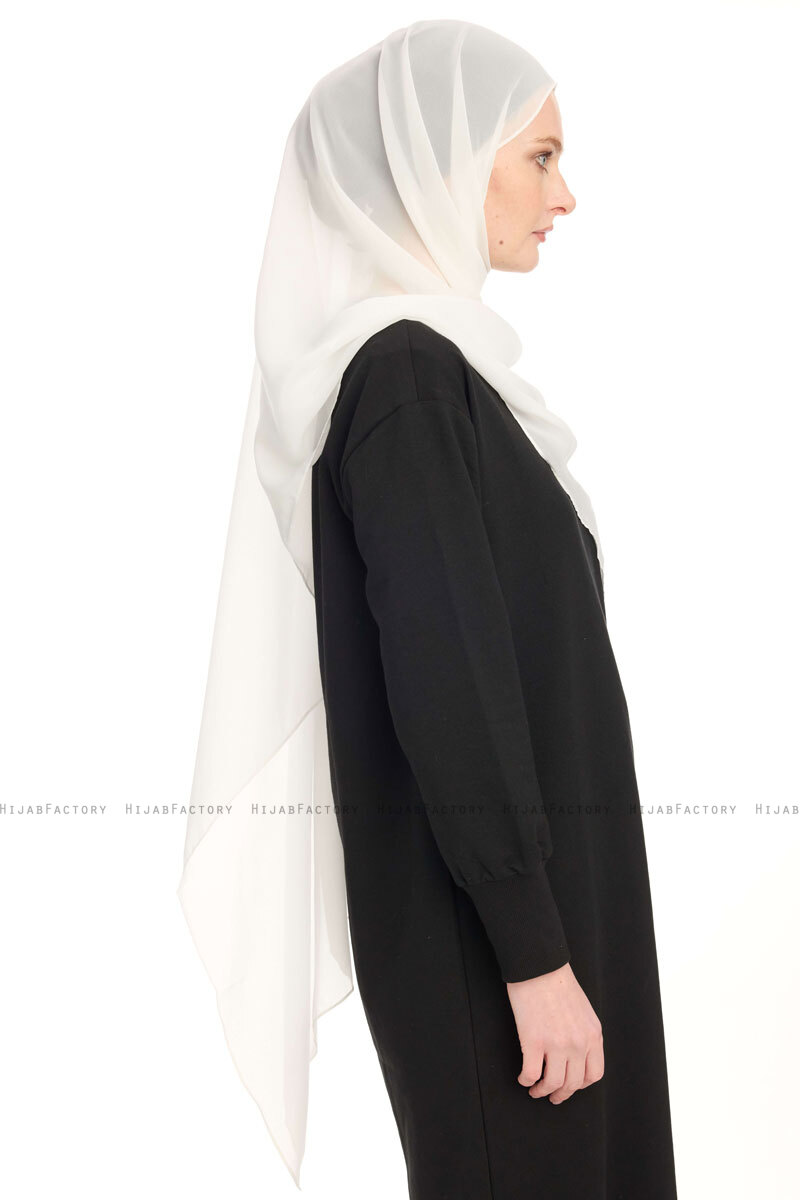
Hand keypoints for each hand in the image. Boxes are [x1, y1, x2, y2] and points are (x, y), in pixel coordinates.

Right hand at [506, 962, 603, 1103]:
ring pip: (552, 1083)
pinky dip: (526, 1080)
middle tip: (552, 1096)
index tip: (571, 1086)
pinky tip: (523, 1078)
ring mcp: (556, 1044)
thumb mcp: (583, 1010)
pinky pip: (531, 1074)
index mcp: (593, 1035)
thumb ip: (583, 1033)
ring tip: (535, 1090)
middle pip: (573, 1083)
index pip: (594, 1074)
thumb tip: (575, 1053)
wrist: (539, 966)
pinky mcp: (534, 1041)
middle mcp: (578, 1043)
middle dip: (561, 1094)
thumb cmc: (557, 982)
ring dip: (542, 1091)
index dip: (581, 1085)